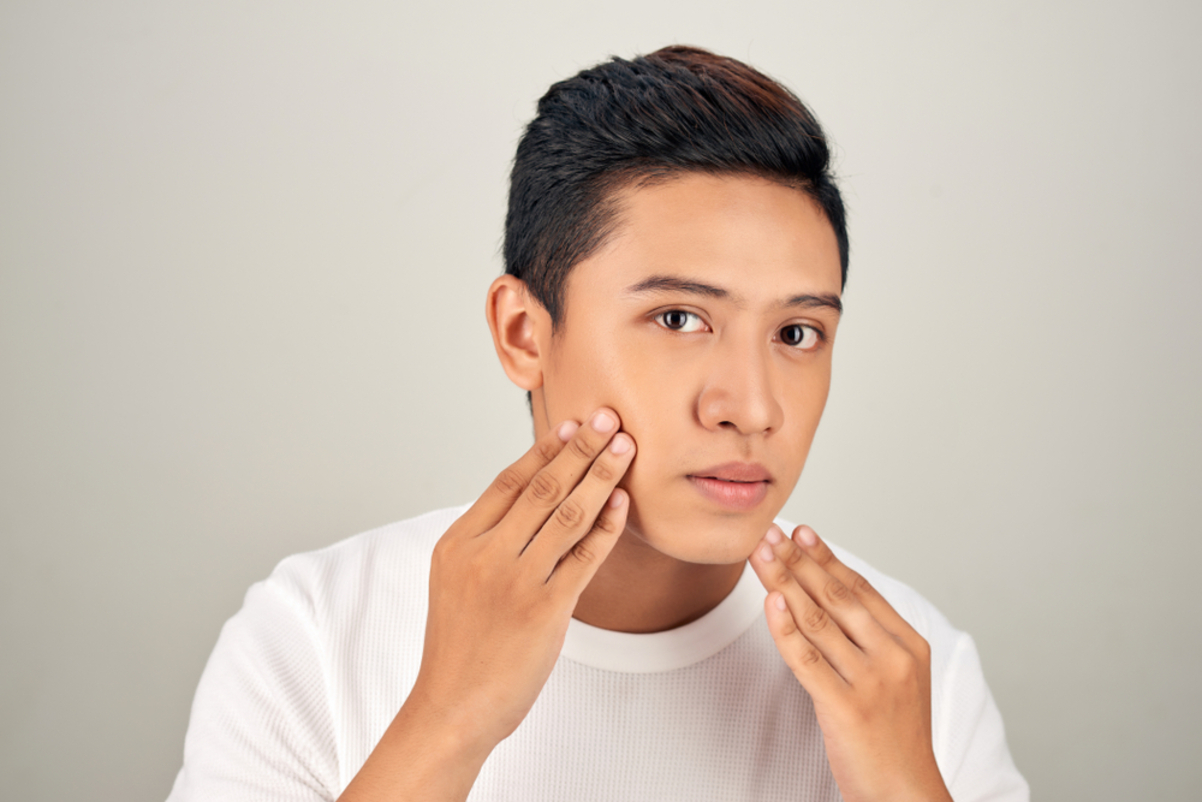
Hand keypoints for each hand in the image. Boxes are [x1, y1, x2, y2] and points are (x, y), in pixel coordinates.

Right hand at [340, 409, 634, 801]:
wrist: (452, 708)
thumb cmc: (459, 648)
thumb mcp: (455, 581)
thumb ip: (486, 541)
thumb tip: (526, 500)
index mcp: (458, 542)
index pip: (508, 482)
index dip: (544, 450)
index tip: (571, 425)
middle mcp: (484, 555)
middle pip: (542, 488)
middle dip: (581, 448)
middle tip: (608, 418)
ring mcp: (516, 581)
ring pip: (568, 513)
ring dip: (601, 475)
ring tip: (625, 447)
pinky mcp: (546, 610)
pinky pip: (585, 557)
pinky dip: (607, 526)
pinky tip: (623, 502)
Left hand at [750, 524, 952, 801]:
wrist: (906, 793)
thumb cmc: (893, 737)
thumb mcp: (895, 678)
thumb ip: (869, 639)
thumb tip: (827, 595)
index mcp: (909, 645)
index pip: (860, 589)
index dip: (827, 557)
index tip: (800, 530)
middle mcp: (893, 657)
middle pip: (837, 596)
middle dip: (798, 560)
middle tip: (770, 532)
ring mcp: (871, 682)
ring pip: (818, 620)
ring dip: (784, 582)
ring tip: (760, 554)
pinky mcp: (846, 707)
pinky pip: (808, 659)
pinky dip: (785, 627)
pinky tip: (769, 601)